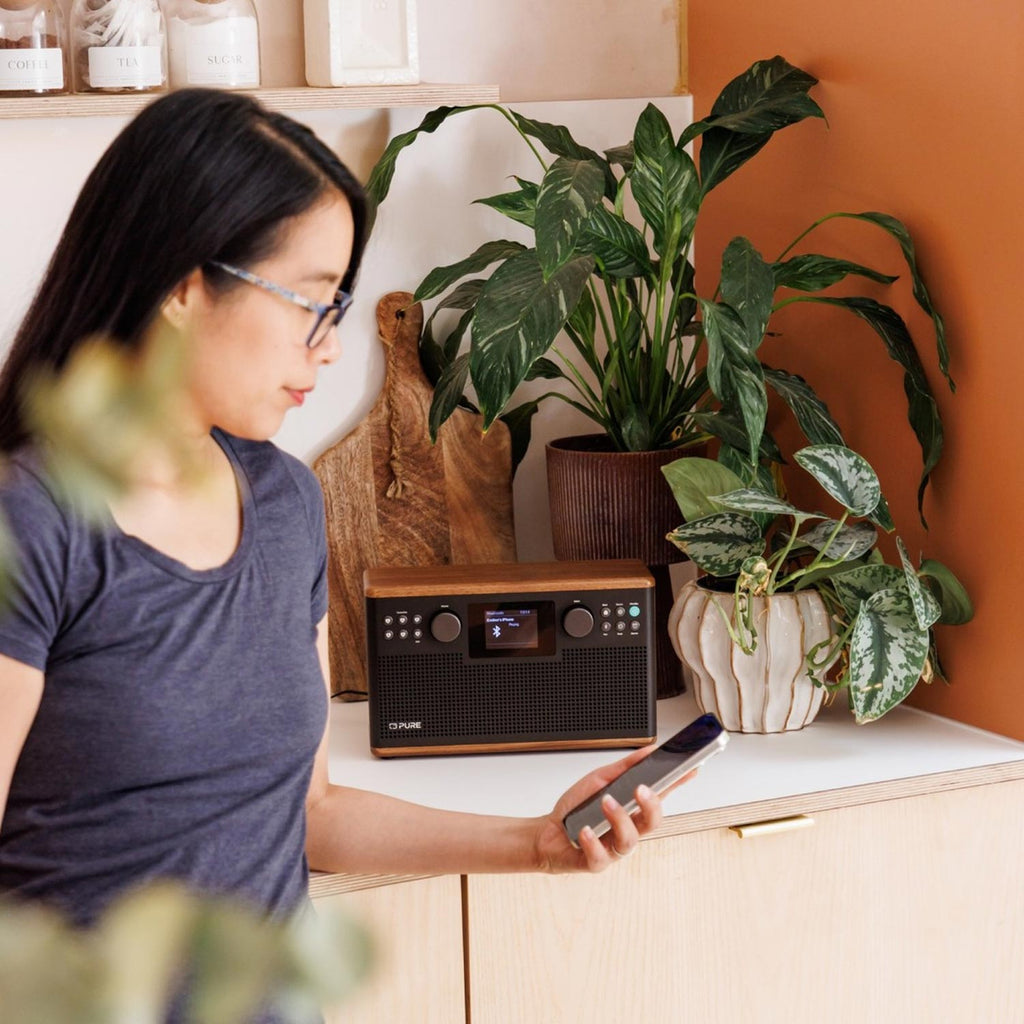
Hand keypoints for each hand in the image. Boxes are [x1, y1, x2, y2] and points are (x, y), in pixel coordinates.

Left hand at [531, 746, 696, 873]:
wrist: (547, 832)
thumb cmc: (577, 808)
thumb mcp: (599, 779)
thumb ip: (625, 767)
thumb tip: (649, 751)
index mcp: (632, 809)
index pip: (660, 796)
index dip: (678, 784)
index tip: (690, 769)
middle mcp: (628, 829)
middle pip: (652, 822)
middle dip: (651, 806)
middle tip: (640, 788)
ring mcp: (613, 848)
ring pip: (630, 841)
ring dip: (619, 819)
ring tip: (605, 803)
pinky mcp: (595, 863)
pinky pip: (600, 857)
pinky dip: (593, 842)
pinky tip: (586, 830)